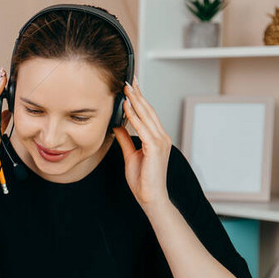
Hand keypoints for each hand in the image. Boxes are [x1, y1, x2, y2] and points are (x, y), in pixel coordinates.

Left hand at [113, 78, 172, 214]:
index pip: (147, 114)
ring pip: (147, 116)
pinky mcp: (156, 148)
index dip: (139, 99)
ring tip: (127, 88)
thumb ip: (125, 140)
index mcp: (157, 138)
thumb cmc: (142, 180)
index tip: (130, 86)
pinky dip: (135, 117)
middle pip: (148, 110)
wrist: (150, 197)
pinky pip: (144, 128)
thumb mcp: (130, 155)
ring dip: (136, 101)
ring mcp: (160, 142)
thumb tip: (117, 126)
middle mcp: (161, 137)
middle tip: (129, 79)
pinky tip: (127, 108)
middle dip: (138, 94)